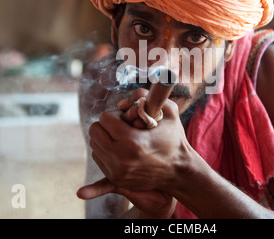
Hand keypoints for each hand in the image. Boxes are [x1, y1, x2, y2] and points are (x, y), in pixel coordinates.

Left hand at [78, 88, 188, 216]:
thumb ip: (148, 96)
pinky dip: (105, 150)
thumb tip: (123, 102)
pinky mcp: (115, 179)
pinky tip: (120, 149)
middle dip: (106, 125)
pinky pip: (98, 158)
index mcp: (134, 141)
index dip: (115, 114)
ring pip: (94, 145)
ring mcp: (117, 171)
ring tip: (122, 139)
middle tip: (121, 127)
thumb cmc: (174, 140)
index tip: (126, 117)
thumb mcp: (169, 112)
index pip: (105, 118)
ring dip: (105, 138)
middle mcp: (122, 158)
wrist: (179, 172)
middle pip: (95, 131)